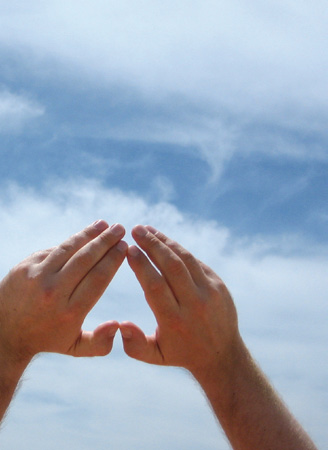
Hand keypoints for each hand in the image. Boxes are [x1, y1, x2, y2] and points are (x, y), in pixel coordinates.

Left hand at [0, 220, 127, 364]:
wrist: (4, 332)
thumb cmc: (46, 338)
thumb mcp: (74, 348)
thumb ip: (99, 343)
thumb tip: (117, 324)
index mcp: (69, 312)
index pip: (98, 277)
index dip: (113, 259)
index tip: (125, 247)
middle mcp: (53, 292)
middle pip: (86, 259)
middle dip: (106, 241)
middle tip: (120, 229)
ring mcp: (36, 277)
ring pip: (69, 248)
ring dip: (89, 234)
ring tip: (104, 225)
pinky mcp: (24, 267)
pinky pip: (53, 250)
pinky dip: (70, 242)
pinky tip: (83, 236)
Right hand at [120, 225, 240, 377]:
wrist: (222, 355)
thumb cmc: (181, 353)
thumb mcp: (156, 356)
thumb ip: (135, 345)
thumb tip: (121, 324)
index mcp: (175, 321)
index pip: (155, 286)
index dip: (141, 265)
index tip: (128, 249)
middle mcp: (194, 304)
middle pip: (171, 267)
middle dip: (152, 245)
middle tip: (135, 230)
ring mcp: (210, 293)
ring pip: (185, 260)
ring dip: (165, 242)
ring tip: (147, 229)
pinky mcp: (219, 285)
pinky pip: (196, 262)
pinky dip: (178, 250)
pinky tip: (164, 241)